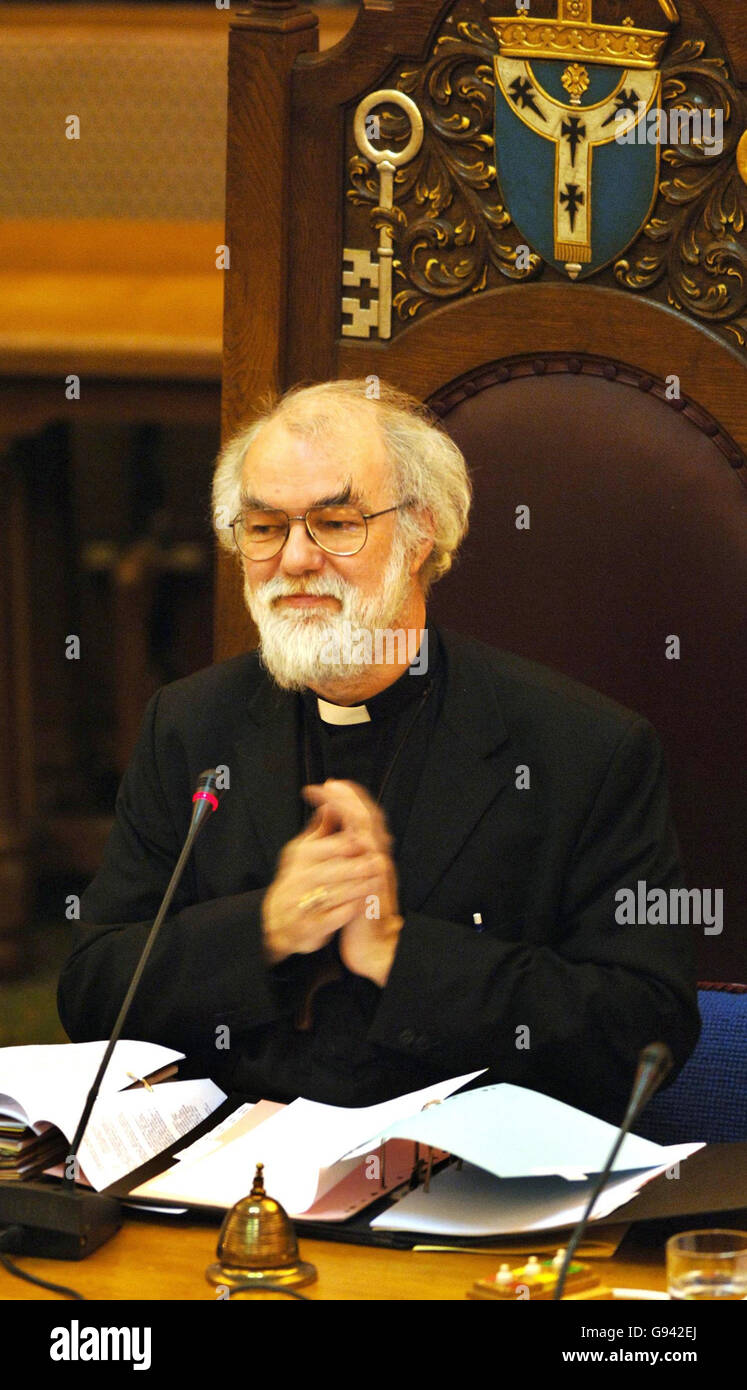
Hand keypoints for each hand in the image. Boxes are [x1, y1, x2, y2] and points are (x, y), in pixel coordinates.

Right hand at [260, 802, 377, 965]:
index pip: (325, 847)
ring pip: (334, 895)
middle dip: (356, 867)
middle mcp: (298, 880)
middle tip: (378, 863)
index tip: (366, 841)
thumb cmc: (299, 880)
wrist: (280, 921)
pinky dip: (349, 911)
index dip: (347, 844)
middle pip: (331, 871)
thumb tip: (332, 802)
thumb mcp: (304, 852)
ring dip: (358, 888)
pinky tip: (364, 905)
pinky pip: (332, 919)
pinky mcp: (310, 927)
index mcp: (299, 858)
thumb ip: (321, 830)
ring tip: (377, 882)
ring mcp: (302, 905)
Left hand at [302, 780, 403, 986]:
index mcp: (370, 854)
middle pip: (368, 814)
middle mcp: (377, 855)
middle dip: (348, 795)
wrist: (372, 943)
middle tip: (330, 782)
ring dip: (348, 804)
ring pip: (368, 824)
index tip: (327, 786)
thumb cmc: (357, 912)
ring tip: (330, 790)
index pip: (361, 818)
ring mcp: (378, 863)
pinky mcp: (374, 875)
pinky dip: (352, 827)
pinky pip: (365, 844)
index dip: (347, 800)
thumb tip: (329, 829)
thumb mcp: (346, 878)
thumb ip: (341, 854)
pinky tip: (337, 816)